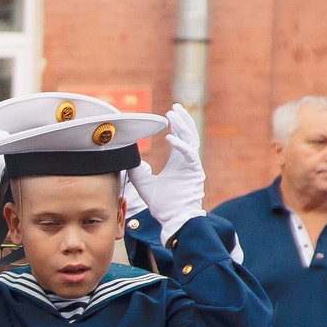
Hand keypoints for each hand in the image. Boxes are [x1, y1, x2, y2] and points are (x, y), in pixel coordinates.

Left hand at [132, 103, 206, 235]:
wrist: (174, 220)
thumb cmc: (162, 204)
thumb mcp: (145, 184)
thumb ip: (139, 171)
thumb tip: (133, 160)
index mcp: (179, 163)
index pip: (180, 139)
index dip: (176, 126)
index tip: (168, 115)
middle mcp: (187, 162)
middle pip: (188, 135)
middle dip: (182, 119)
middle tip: (175, 107)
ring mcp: (192, 167)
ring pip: (191, 140)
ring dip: (182, 126)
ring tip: (173, 114)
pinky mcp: (193, 173)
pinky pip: (189, 155)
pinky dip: (180, 146)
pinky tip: (170, 137)